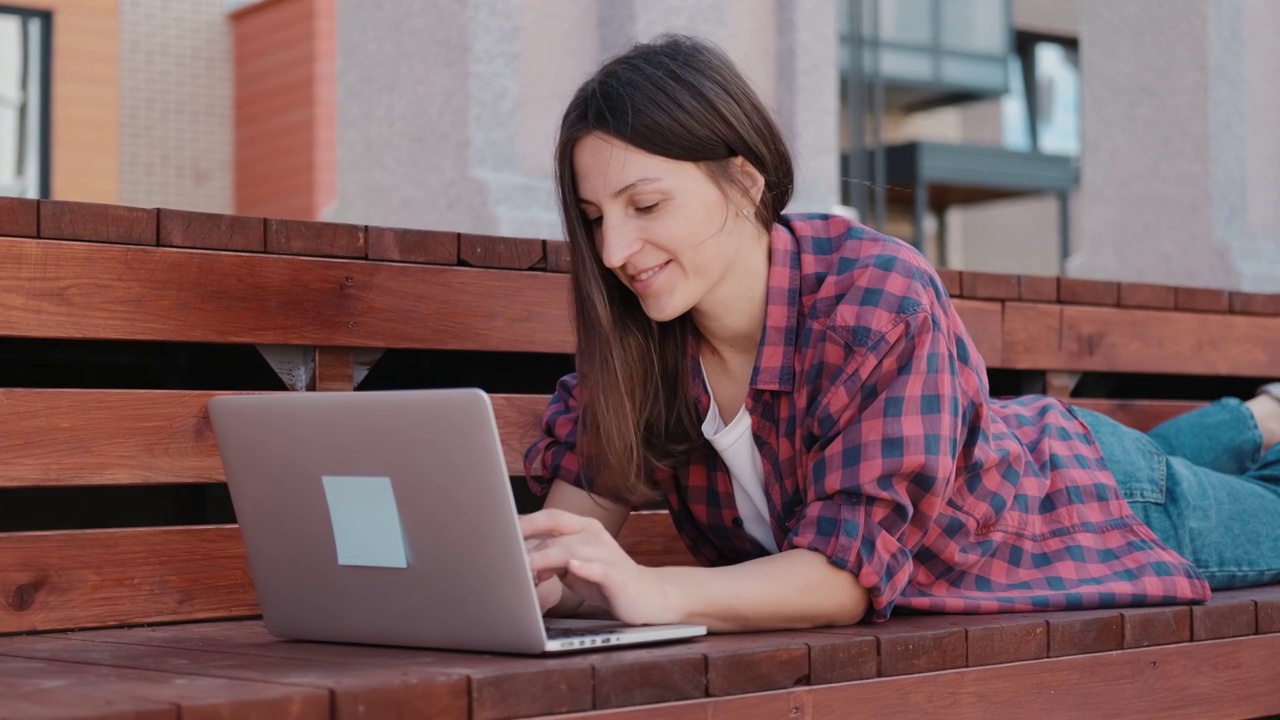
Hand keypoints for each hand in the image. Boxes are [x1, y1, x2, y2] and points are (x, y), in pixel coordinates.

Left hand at [520, 508, 681, 625]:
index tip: (499, 529)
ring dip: (545, 559)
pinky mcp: (616, 574)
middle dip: (528, 544)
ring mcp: (606, 553)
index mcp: (583, 527)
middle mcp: (594, 534)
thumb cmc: (604, 579)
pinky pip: (597, 568)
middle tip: (504, 556)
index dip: (525, 522)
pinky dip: (583, 566)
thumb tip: (518, 562)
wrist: (645, 595)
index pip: (551, 517)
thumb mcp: (572, 566)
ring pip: (570, 550)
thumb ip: (548, 560)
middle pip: (555, 533)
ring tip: (524, 568)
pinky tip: (572, 566)